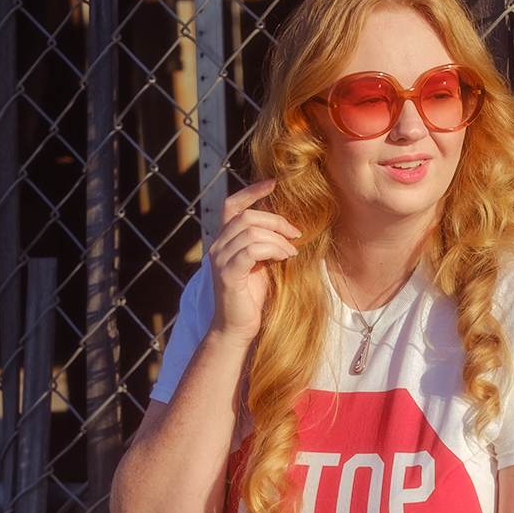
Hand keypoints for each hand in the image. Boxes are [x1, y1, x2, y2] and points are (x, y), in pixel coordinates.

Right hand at [208, 180, 300, 342]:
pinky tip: (284, 258)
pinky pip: (250, 250)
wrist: (238, 328)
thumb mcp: (263, 262)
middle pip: (246, 216)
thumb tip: (284, 219)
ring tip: (291, 251)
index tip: (274, 183)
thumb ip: (266, 241)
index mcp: (224, 240)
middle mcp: (218, 246)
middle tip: (296, 233)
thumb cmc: (254, 297)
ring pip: (250, 231)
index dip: (251, 191)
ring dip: (277, 238)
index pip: (232, 204)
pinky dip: (272, 250)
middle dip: (275, 220)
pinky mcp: (227, 274)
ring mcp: (220, 260)